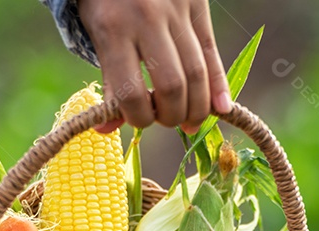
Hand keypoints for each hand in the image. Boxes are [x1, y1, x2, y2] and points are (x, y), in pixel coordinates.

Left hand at [78, 0, 231, 132]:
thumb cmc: (106, 0)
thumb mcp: (97, 34)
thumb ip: (108, 80)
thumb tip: (105, 130)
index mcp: (113, 30)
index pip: (131, 93)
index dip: (138, 119)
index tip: (139, 120)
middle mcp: (147, 20)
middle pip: (172, 87)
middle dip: (172, 116)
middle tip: (167, 120)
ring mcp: (176, 11)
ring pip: (197, 74)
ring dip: (197, 108)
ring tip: (190, 121)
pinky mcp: (197, 6)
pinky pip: (212, 53)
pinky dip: (218, 86)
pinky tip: (221, 109)